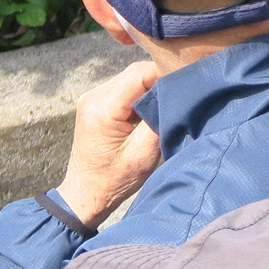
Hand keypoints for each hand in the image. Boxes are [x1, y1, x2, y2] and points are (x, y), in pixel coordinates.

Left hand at [55, 61, 162, 228]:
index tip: (183, 88)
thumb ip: (159, 116)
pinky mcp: (96, 102)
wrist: (85, 196)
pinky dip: (141, 95)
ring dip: (150, 89)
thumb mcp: (144, 153)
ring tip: (162, 109)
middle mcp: (93, 97)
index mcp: (101, 109)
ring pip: (132, 78)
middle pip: (136, 73)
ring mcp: (92, 98)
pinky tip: (147, 113)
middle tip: (176, 100)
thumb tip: (176, 90)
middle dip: (159, 82)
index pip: (140, 73)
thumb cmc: (114, 181)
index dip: (165, 75)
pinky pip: (125, 87)